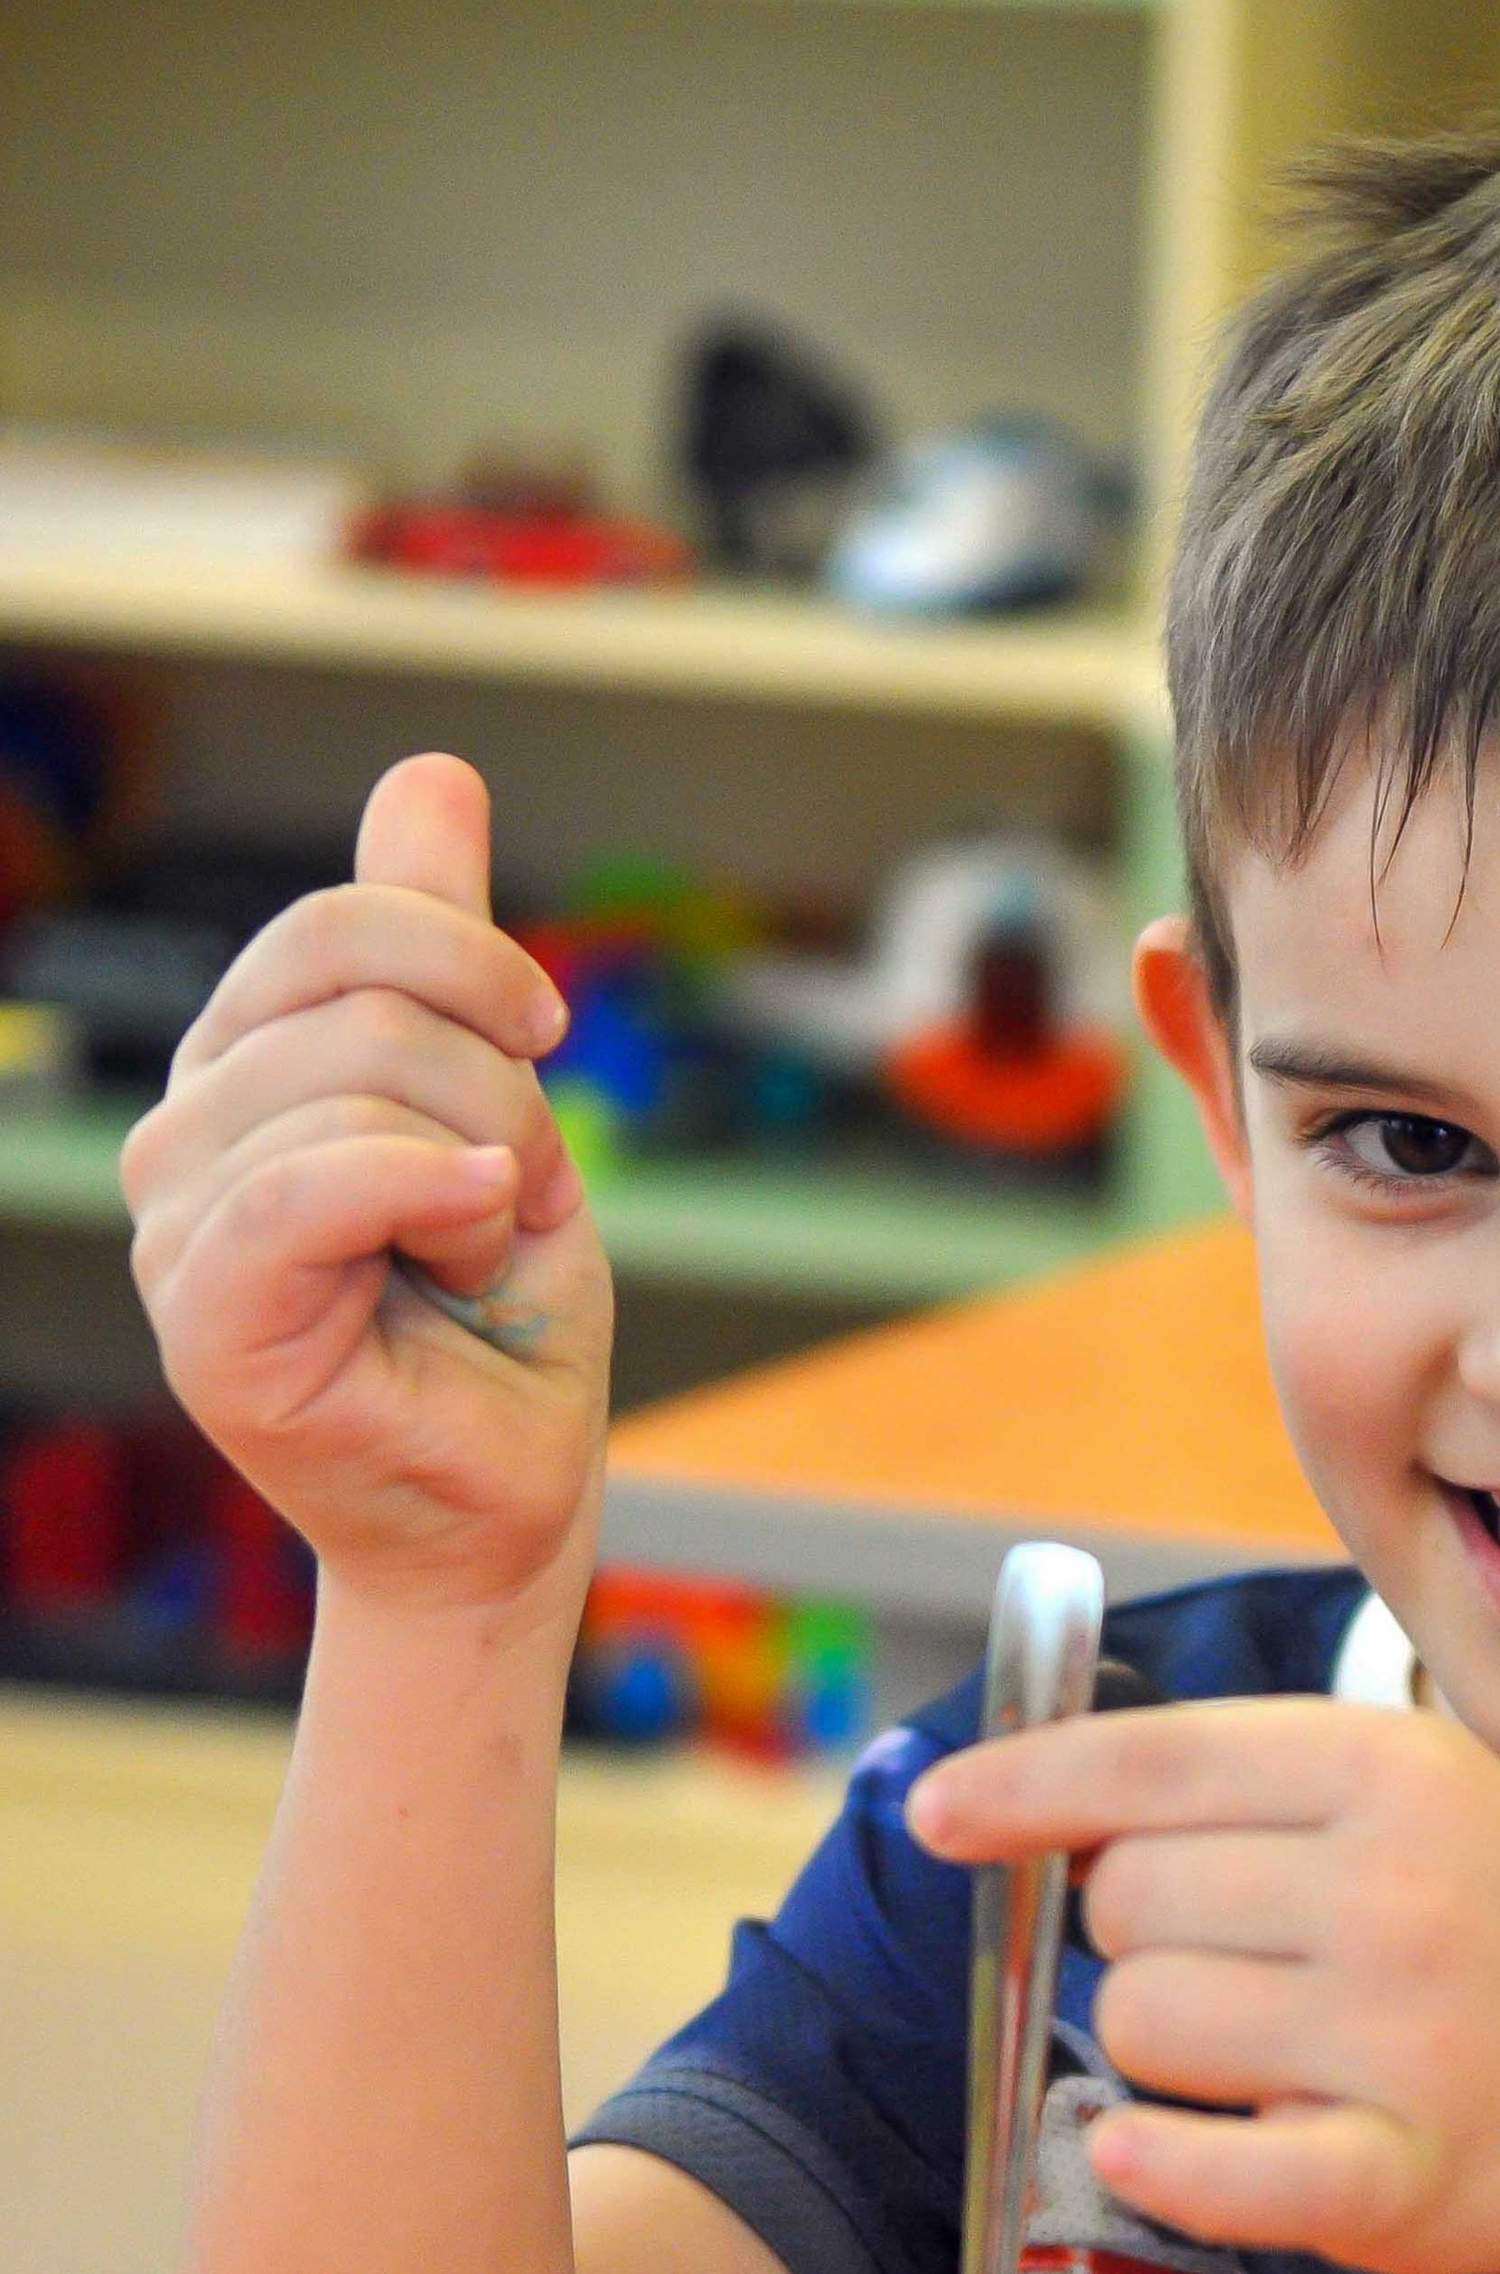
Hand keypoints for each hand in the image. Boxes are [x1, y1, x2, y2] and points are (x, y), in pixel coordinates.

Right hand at [122, 755, 612, 1621]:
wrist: (506, 1501)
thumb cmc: (497, 1324)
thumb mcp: (497, 1100)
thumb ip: (439, 947)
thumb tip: (429, 773)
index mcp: (243, 1072)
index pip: (339, 929)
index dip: (474, 964)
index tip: (545, 1042)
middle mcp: (185, 1139)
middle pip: (359, 1000)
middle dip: (498, 1088)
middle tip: (508, 1199)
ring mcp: (179, 1229)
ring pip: (355, 1089)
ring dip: (481, 1171)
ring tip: (472, 1261)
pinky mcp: (206, 1320)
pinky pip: (305, 1189)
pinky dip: (423, 1193)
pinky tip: (477, 1233)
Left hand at [908, 1696, 1499, 2273]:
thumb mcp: (1423, 1804)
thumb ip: (1247, 1788)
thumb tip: (1028, 1799)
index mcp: (1393, 1769)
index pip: (1145, 1762)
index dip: (1018, 1788)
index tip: (941, 1815)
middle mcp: (1398, 1887)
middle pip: (1124, 1901)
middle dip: (1143, 1938)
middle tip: (1252, 1968)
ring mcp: (1404, 2036)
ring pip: (1136, 2026)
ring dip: (1163, 2055)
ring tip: (1277, 2057)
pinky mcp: (1399, 2177)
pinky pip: (1200, 2169)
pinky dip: (1153, 2163)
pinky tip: (1144, 2149)